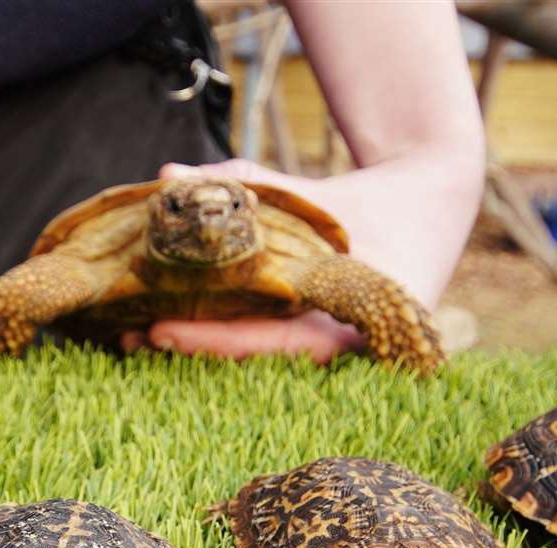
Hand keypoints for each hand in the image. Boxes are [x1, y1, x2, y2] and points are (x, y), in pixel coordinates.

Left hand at [128, 156, 469, 363]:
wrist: (430, 211)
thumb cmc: (374, 202)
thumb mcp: (314, 189)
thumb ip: (246, 185)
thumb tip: (170, 174)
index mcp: (355, 317)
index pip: (271, 343)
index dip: (211, 340)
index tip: (159, 330)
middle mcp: (343, 349)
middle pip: (254, 365)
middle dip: (189, 351)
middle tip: (126, 337)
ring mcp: (329, 353)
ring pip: (252, 365)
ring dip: (193, 351)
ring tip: (129, 336)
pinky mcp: (313, 347)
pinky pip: (258, 351)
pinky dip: (214, 341)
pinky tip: (163, 329)